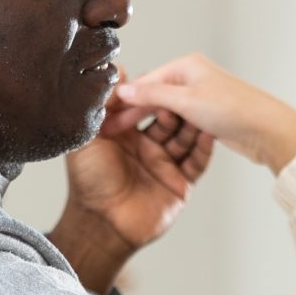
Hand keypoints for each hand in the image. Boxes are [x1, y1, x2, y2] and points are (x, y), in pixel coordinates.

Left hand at [49, 92, 215, 294]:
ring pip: (186, 138)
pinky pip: (197, 163)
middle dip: (177, 107)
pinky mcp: (179, 183)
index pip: (147, 107)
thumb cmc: (88, 182)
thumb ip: (100, 105)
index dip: (154, 94)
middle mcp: (148, 147)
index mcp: (126, 135)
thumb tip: (116, 71)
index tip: (161, 79)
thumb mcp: (89, 137)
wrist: (101, 223)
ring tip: (198, 110)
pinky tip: (207, 133)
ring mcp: (165, 165)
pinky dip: (203, 149)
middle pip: (171, 119)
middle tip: (182, 94)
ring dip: (193, 124)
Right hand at [110, 55, 295, 174]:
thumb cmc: (231, 109)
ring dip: (147, 122)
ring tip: (124, 137)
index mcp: (186, 65)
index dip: (124, 100)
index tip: (105, 117)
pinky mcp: (207, 114)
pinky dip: (165, 129)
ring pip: (165, 110)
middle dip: (132, 113)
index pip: (146, 82)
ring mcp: (200, 96)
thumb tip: (123, 89)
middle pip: (153, 95)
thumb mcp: (186, 101)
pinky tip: (151, 139)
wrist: (267, 128)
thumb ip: (152, 95)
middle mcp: (192, 77)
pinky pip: (178, 121)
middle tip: (109, 130)